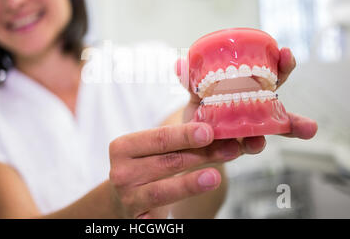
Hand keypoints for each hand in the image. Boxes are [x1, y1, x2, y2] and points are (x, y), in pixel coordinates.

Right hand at [108, 122, 241, 217]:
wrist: (123, 197)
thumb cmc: (144, 166)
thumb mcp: (151, 149)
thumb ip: (177, 139)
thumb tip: (214, 130)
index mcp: (123, 147)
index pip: (158, 138)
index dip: (184, 135)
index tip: (208, 131)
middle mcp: (122, 172)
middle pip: (166, 162)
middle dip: (200, 154)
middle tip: (227, 148)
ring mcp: (129, 197)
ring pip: (164, 190)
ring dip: (192, 183)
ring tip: (215, 176)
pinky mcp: (139, 219)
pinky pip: (160, 215)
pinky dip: (177, 208)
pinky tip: (196, 202)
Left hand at [174, 47, 316, 153]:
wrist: (188, 130)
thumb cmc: (201, 104)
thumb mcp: (196, 89)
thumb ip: (190, 79)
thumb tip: (179, 63)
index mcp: (252, 90)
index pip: (273, 76)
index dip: (283, 65)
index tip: (286, 53)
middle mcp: (255, 112)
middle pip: (278, 115)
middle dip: (295, 121)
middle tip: (308, 128)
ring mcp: (246, 132)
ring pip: (263, 138)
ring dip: (263, 143)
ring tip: (258, 143)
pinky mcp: (231, 147)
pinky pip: (237, 149)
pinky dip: (236, 149)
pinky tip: (235, 148)